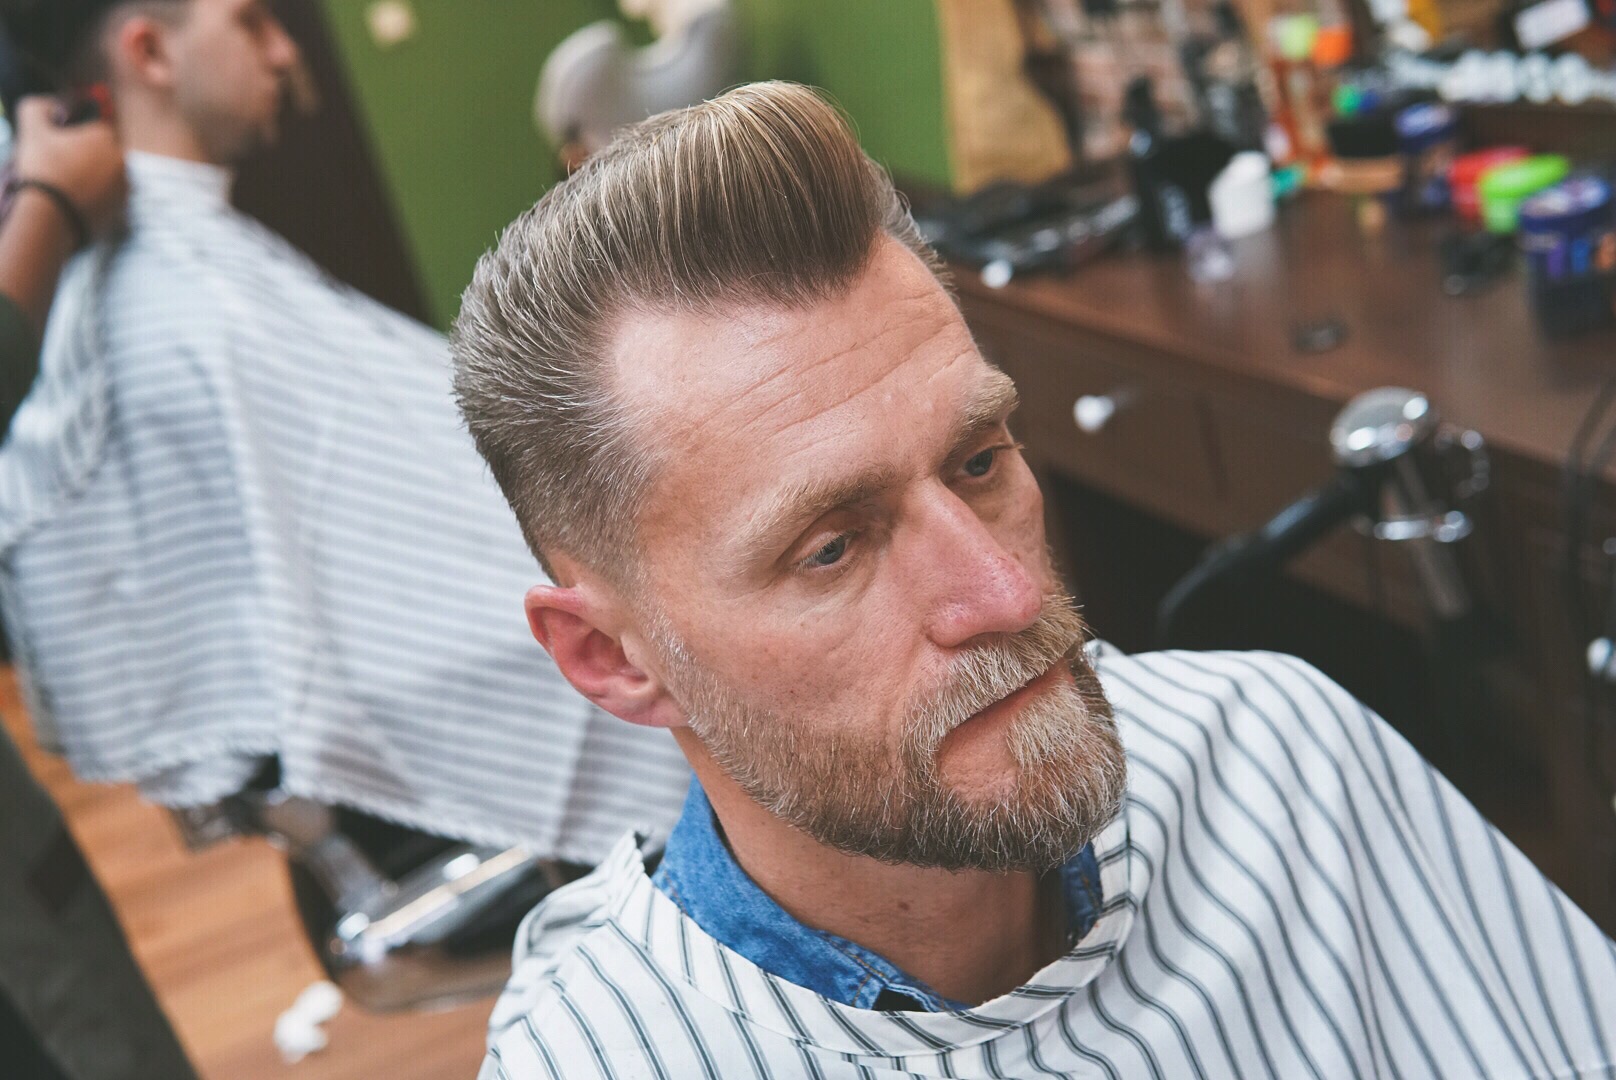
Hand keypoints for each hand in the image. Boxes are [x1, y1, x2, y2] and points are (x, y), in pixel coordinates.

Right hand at [11, 96, 127, 239]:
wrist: (53, 216)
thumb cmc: (43, 169)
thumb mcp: (32, 129)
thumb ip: (38, 108)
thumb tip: (50, 106)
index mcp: (105, 137)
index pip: (93, 129)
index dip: (75, 137)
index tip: (60, 148)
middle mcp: (122, 160)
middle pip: (102, 154)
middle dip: (86, 159)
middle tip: (63, 170)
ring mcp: (126, 187)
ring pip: (107, 177)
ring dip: (92, 179)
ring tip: (68, 187)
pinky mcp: (124, 210)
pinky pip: (109, 199)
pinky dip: (97, 199)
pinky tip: (77, 201)